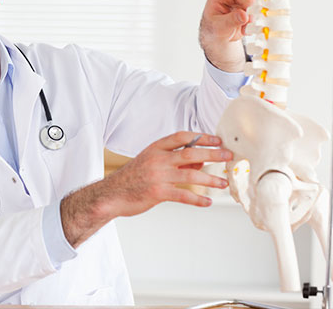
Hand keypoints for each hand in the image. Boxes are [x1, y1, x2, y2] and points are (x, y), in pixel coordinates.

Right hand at [60, 132, 231, 247]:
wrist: (111, 194)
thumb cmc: (132, 178)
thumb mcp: (151, 162)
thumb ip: (174, 159)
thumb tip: (200, 158)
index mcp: (155, 148)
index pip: (182, 137)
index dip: (201, 137)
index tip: (217, 140)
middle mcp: (157, 159)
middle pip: (190, 152)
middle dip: (213, 154)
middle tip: (228, 156)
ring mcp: (158, 176)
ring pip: (191, 174)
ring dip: (210, 179)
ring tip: (223, 182)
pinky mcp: (157, 193)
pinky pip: (183, 195)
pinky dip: (198, 199)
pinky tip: (207, 202)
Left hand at [199, 0, 253, 71]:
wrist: (220, 38)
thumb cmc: (214, 29)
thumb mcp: (219, 27)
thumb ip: (231, 21)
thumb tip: (244, 15)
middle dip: (250, 7)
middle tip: (247, 19)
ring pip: (256, 3)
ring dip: (252, 16)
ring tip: (243, 26)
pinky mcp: (251, 6)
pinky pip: (259, 11)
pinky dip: (254, 22)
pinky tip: (246, 28)